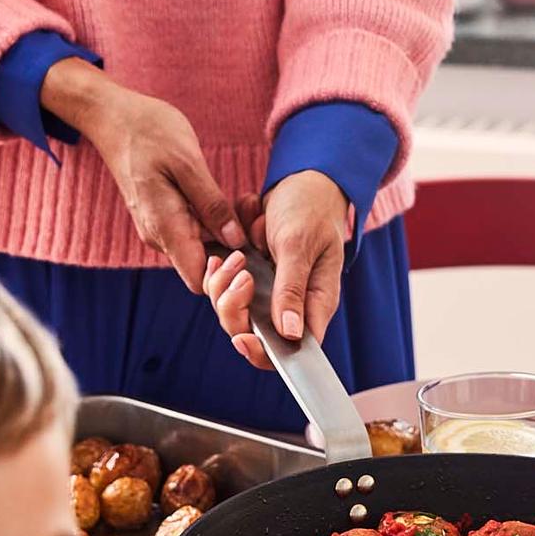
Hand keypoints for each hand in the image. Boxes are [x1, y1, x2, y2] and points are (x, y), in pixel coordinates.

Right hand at [41, 59, 243, 289]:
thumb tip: (235, 241)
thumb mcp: (188, 162)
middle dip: (235, 248)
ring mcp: (160, 228)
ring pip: (202, 247)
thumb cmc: (149, 132)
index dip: (227, 274)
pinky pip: (194, 231)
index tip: (248, 248)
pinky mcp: (164, 217)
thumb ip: (211, 205)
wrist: (113, 117)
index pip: (198, 280)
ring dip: (227, 232)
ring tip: (246, 202)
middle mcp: (160, 236)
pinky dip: (215, 220)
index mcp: (165, 227)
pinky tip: (231, 200)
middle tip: (254, 214)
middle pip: (204, 265)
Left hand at [204, 171, 348, 369]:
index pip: (291, 350)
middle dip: (234, 307)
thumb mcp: (298, 245)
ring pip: (232, 309)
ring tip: (237, 252)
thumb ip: (292, 289)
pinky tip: (227, 249)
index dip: (263, 353)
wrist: (303, 183)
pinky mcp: (251, 277)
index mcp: (314, 304)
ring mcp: (268, 292)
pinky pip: (223, 286)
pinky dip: (220, 269)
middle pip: (252, 333)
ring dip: (224, 283)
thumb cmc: (311, 211)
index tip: (243, 337)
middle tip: (240, 273)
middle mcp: (291, 304)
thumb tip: (291, 334)